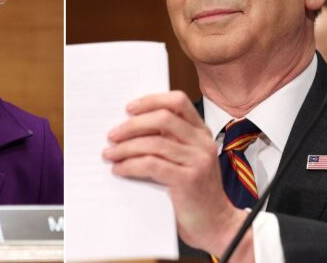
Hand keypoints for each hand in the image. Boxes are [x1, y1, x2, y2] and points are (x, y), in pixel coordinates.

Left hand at [103, 91, 249, 256]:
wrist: (217, 225)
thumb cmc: (195, 193)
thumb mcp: (186, 161)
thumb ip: (168, 144)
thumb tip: (128, 130)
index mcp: (202, 133)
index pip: (178, 102)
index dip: (151, 101)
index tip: (129, 108)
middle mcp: (202, 143)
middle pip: (163, 118)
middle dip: (132, 125)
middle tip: (112, 135)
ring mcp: (198, 160)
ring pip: (154, 142)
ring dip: (126, 147)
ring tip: (110, 154)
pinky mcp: (188, 180)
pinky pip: (151, 164)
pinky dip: (130, 165)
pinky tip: (119, 169)